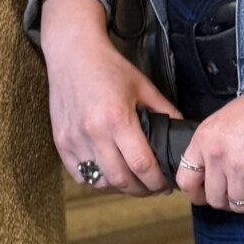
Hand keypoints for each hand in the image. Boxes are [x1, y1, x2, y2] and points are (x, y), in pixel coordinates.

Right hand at [40, 0, 177, 194]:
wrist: (72, 53)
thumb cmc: (109, 68)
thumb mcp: (144, 86)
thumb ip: (165, 111)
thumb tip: (181, 134)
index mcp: (117, 118)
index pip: (142, 165)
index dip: (158, 181)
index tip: (167, 184)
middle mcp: (93, 132)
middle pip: (122, 180)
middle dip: (143, 190)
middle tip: (154, 187)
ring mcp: (74, 140)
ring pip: (100, 183)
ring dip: (120, 187)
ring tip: (133, 181)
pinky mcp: (61, 143)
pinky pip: (80, 176)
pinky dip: (97, 180)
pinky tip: (109, 173)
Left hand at [178, 75, 243, 215]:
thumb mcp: (227, 120)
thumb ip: (218, 143)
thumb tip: (220, 169)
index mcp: (204, 139)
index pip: (186, 180)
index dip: (198, 194)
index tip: (210, 196)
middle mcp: (217, 155)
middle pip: (215, 199)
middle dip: (231, 202)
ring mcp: (239, 167)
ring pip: (240, 205)